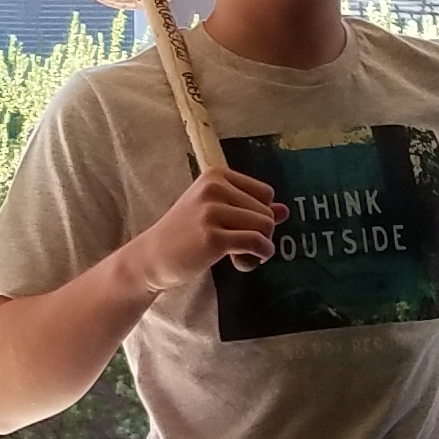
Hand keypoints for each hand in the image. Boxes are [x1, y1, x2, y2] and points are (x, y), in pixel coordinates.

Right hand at [131, 164, 282, 293]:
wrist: (152, 256)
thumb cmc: (185, 234)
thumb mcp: (217, 213)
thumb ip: (251, 209)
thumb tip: (285, 211)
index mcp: (216, 175)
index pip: (265, 193)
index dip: (261, 215)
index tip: (243, 230)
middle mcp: (214, 187)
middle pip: (267, 212)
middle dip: (261, 235)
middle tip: (241, 248)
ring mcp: (212, 211)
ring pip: (265, 227)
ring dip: (260, 247)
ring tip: (241, 256)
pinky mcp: (212, 237)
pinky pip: (256, 243)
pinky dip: (258, 256)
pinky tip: (244, 263)